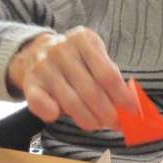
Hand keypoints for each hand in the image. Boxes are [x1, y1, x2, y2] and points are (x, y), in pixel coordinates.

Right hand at [7, 27, 136, 130]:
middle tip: (116, 124)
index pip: (107, 74)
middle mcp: (61, 50)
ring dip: (88, 119)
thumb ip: (109, 76)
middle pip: (91, 91)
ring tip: (98, 124)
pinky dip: (53, 114)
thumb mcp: (93, 55)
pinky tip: (61, 116)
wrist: (34, 51)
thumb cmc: (74, 59)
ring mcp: (43, 66)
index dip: (122, 97)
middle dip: (107, 113)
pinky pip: (42, 105)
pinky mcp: (30, 83)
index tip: (132, 112)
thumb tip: (129, 105)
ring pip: (71, 102)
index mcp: (82, 39)